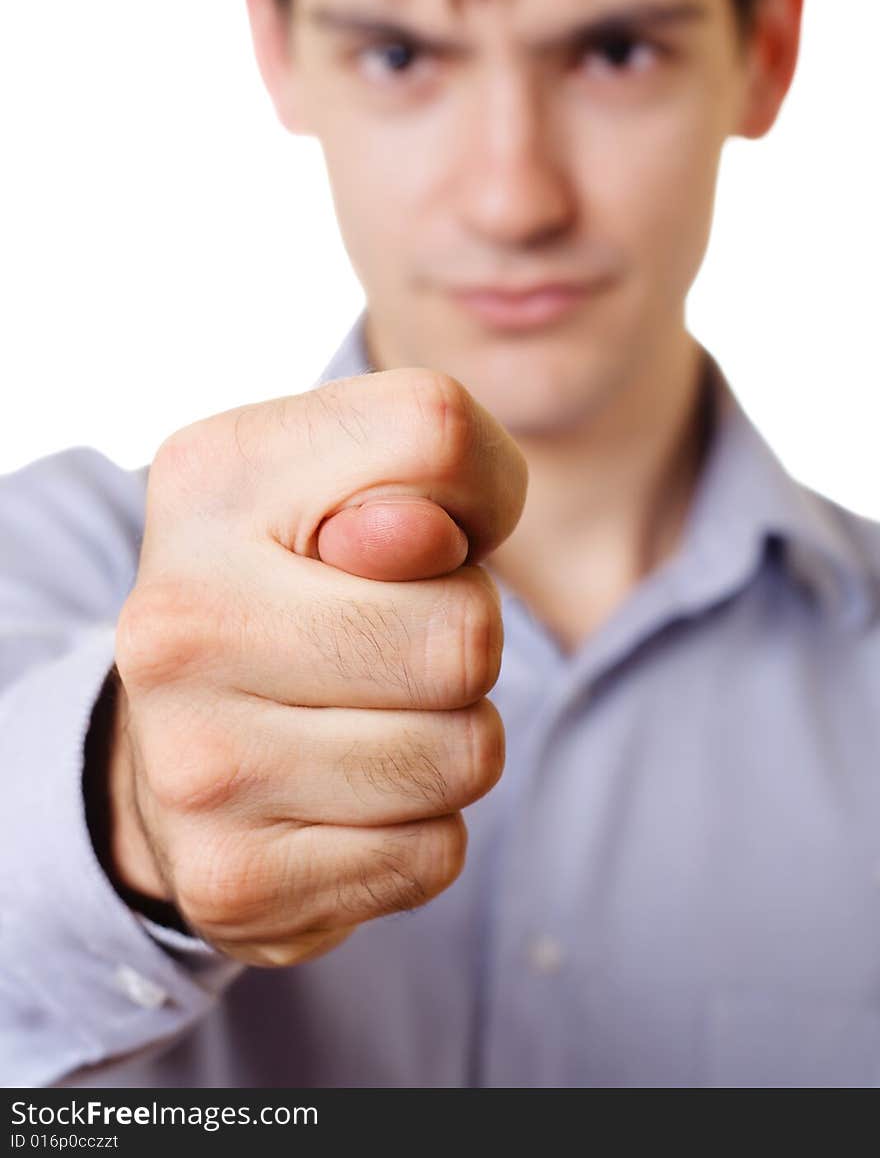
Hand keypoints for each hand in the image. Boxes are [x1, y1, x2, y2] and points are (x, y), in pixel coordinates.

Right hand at [110, 368, 527, 965]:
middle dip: (465, 641)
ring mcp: (193, 760)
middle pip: (466, 632)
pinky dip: (419, 828)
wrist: (182, 738)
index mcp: (212, 478)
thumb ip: (435, 458)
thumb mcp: (364, 477)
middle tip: (387, 643)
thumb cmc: (308, 586)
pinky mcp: (229, 879)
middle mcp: (176, 618)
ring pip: (466, 755)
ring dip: (452, 739)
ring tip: (365, 717)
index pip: (437, 433)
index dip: (473, 494)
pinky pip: (434, 855)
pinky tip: (344, 797)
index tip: (410, 533)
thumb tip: (423, 540)